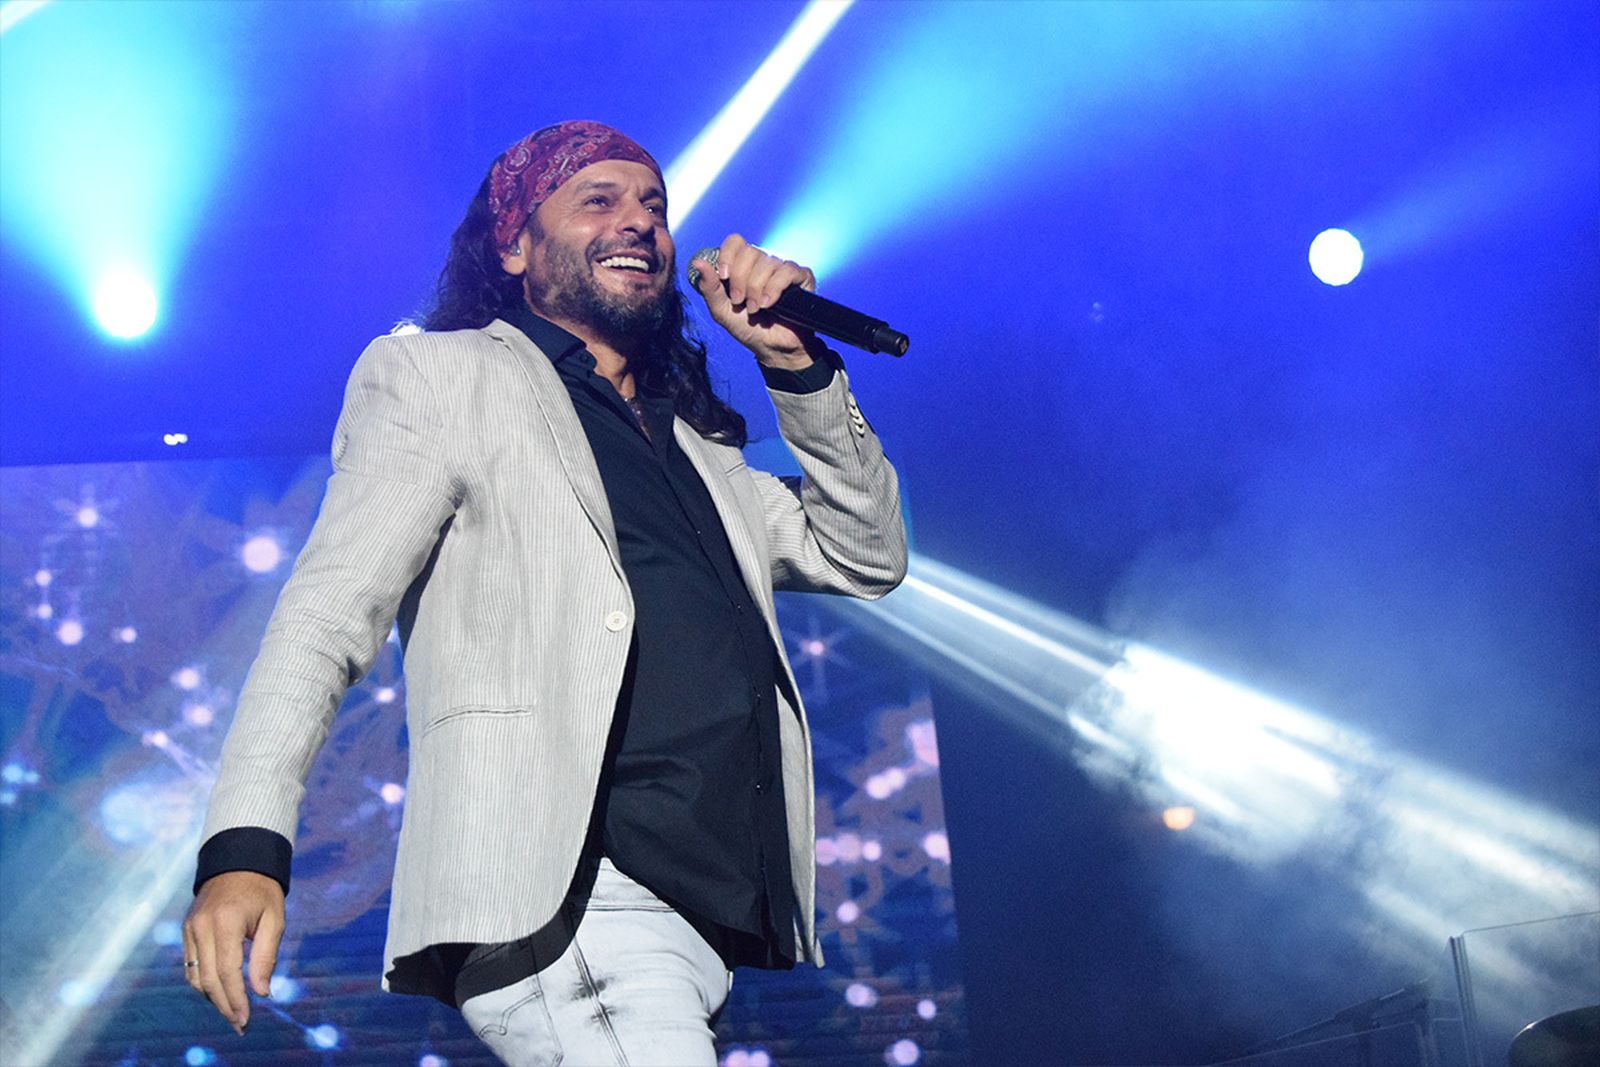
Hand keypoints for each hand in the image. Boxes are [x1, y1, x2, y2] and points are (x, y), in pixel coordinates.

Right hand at [182, 871, 284, 1034]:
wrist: (238, 863)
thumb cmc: (263, 892)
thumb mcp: (275, 919)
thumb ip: (266, 956)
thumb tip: (262, 992)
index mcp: (226, 921)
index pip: (226, 971)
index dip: (235, 999)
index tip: (245, 1019)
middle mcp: (202, 926)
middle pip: (207, 979)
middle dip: (224, 1005)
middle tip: (240, 1025)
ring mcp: (189, 928)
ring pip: (195, 977)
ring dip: (212, 998)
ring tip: (232, 1012)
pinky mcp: (186, 930)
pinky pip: (190, 966)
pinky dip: (203, 983)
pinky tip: (220, 993)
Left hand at [690, 233, 820, 367]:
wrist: (772, 348)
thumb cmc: (747, 328)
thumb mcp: (721, 311)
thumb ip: (709, 287)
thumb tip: (698, 263)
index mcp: (742, 266)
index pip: (735, 242)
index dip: (728, 255)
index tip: (724, 276)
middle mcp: (762, 263)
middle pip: (750, 251)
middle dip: (741, 279)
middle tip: (740, 301)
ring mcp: (782, 269)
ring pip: (767, 262)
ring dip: (757, 289)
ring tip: (755, 309)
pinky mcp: (801, 277)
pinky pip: (787, 270)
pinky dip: (774, 288)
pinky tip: (769, 304)